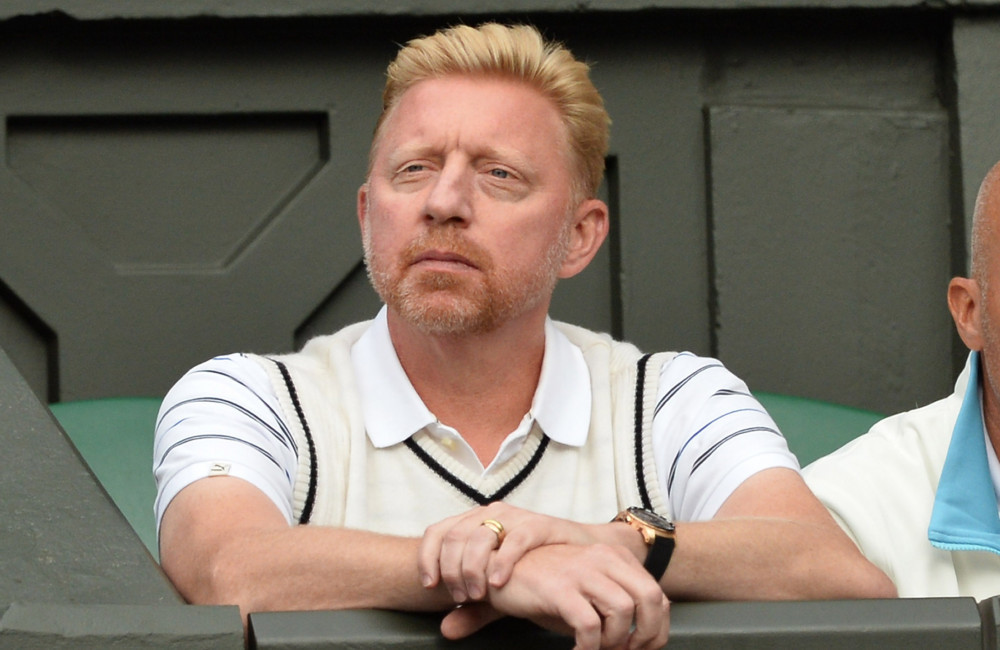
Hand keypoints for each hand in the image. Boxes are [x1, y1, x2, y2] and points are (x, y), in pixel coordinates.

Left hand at [418, 503, 594, 602]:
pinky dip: (503, 561)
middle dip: (452, 569)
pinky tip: (498, 582)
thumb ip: (473, 609)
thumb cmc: (534, 572)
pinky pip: (516, 539)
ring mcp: (515, 517)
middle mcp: (491, 514)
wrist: (579, 558)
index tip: (429, 586)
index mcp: (474, 523)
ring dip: (472, 567)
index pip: (437, 532)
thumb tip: (444, 630)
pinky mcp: (540, 525)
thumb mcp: (498, 592)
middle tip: (460, 597)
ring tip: (478, 593)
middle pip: (454, 535)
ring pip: (480, 535)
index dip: (427, 558)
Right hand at [441, 543, 669, 649]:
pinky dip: (589, 647)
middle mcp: (602, 559)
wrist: (499, 570)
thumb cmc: (545, 586)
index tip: (643, 648)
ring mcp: (580, 571)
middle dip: (647, 635)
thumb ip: (612, 606)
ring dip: (615, 641)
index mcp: (613, 557)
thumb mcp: (584, 590)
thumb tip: (641, 638)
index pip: (656, 593)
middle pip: (650, 598)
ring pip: (623, 611)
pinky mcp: (559, 588)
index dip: (657, 628)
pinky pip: (589, 625)